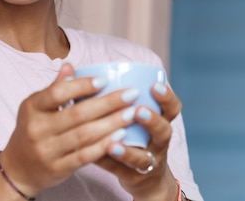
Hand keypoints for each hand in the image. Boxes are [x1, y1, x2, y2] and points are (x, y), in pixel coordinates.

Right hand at [0, 63, 138, 196]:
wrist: (18, 169)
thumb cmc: (32, 130)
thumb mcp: (36, 106)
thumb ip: (55, 87)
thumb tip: (70, 65)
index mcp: (32, 107)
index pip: (57, 92)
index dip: (82, 85)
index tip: (105, 80)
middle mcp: (37, 128)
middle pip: (77, 114)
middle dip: (108, 103)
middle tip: (131, 94)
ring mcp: (47, 150)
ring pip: (84, 135)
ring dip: (112, 123)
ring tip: (132, 113)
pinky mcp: (58, 168)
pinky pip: (85, 156)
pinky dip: (104, 146)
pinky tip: (121, 136)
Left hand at [96, 82, 182, 200]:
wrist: (144, 177)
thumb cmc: (133, 136)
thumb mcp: (132, 117)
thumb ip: (111, 94)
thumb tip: (72, 68)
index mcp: (160, 121)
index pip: (172, 108)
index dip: (167, 97)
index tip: (154, 85)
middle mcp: (158, 142)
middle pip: (163, 132)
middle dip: (153, 121)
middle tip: (139, 110)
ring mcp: (148, 162)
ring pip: (143, 158)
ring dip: (128, 150)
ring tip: (114, 141)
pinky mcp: (134, 178)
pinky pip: (123, 172)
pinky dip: (111, 165)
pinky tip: (98, 157)